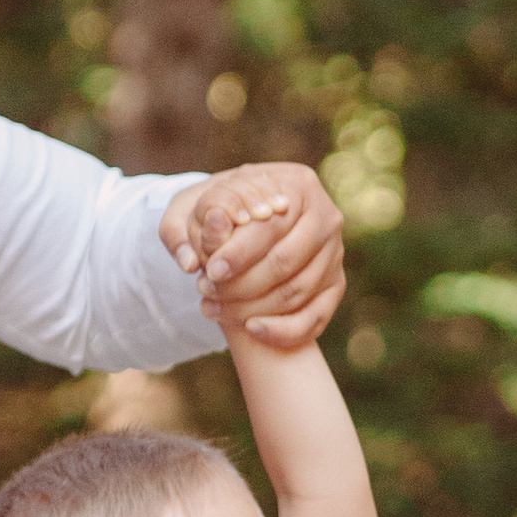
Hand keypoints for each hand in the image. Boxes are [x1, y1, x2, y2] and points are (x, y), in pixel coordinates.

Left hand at [161, 163, 345, 348]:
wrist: (243, 222)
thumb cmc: (216, 211)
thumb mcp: (190, 208)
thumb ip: (180, 230)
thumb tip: (191, 261)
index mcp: (297, 185)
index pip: (270, 226)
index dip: (239, 252)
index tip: (209, 270)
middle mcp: (326, 217)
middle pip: (285, 262)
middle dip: (242, 284)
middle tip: (207, 290)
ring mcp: (335, 253)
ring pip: (297, 292)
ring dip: (253, 307)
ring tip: (214, 308)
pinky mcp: (336, 284)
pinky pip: (316, 317)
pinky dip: (284, 331)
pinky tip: (250, 330)